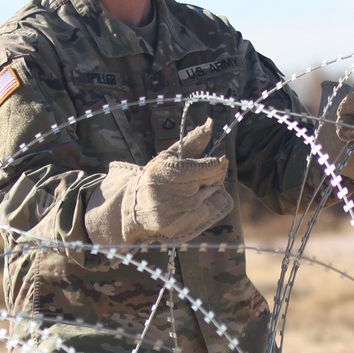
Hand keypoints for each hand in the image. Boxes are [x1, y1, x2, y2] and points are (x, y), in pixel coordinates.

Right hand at [85, 117, 233, 245]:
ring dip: (210, 192)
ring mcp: (174, 214)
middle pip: (213, 182)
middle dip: (213, 178)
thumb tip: (211, 123)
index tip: (218, 162)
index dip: (216, 164)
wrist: (135, 209)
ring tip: (192, 192)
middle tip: (200, 178)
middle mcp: (169, 194)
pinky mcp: (178, 229)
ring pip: (213, 197)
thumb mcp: (169, 156)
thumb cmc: (155, 178)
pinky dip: (207, 207)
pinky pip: (209, 214)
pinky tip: (192, 206)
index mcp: (165, 172)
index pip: (207, 168)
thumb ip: (192, 141)